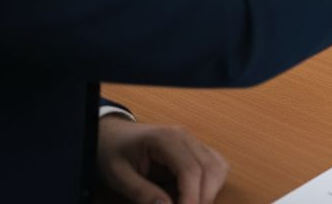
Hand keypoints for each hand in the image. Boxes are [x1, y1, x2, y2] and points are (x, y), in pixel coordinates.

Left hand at [96, 115, 228, 203]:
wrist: (112, 134)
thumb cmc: (113, 151)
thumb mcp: (119, 176)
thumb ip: (142, 193)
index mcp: (165, 139)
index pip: (190, 170)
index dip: (191, 198)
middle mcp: (185, 137)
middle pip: (210, 170)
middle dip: (203, 198)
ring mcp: (193, 141)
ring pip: (218, 168)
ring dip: (210, 192)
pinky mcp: (195, 149)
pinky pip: (215, 166)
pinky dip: (212, 184)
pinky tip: (195, 195)